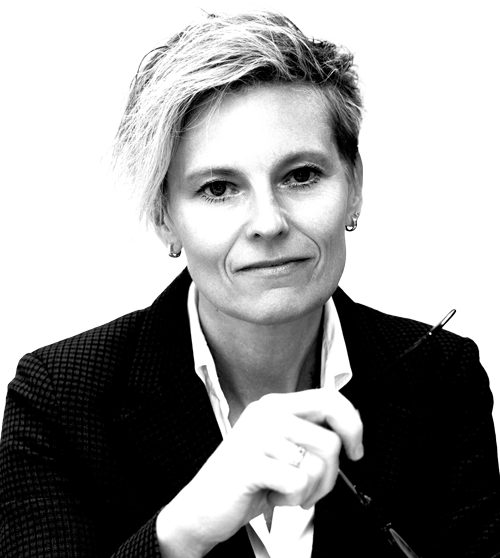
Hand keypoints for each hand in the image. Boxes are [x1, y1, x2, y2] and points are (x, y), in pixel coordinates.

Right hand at [156, 388, 362, 556]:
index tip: (355, 448)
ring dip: (309, 491)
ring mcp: (256, 436)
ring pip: (317, 465)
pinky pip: (298, 483)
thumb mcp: (278, 446)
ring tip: (285, 490)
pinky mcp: (250, 463)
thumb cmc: (246, 479)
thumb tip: (349, 430)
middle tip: (310, 487)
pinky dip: (291, 500)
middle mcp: (266, 414)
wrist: (202, 507)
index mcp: (274, 405)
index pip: (329, 398)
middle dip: (329, 475)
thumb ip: (307, 432)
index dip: (352, 424)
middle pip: (329, 440)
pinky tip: (271, 496)